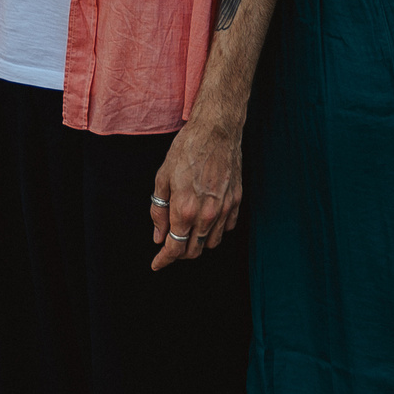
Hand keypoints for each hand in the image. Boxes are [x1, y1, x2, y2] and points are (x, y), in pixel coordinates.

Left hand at [149, 113, 243, 271]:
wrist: (217, 130)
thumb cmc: (186, 149)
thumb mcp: (163, 177)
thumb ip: (159, 211)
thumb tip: (159, 236)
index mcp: (185, 209)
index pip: (174, 248)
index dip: (164, 260)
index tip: (157, 264)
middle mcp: (207, 214)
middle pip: (193, 251)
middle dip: (179, 253)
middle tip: (169, 243)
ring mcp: (225, 209)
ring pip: (211, 243)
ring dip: (197, 243)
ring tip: (187, 230)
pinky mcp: (237, 202)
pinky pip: (227, 228)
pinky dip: (214, 230)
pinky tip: (205, 219)